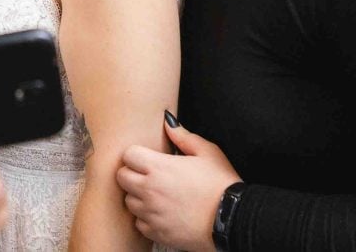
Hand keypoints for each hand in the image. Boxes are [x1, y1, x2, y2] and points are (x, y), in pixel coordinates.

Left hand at [117, 115, 239, 251]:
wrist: (234, 220)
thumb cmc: (222, 185)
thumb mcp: (207, 152)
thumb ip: (182, 136)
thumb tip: (167, 122)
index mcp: (159, 167)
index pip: (127, 155)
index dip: (137, 155)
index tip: (147, 159)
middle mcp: (149, 190)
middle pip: (121, 177)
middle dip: (132, 173)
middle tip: (149, 175)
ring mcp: (151, 213)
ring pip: (128, 201)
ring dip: (138, 197)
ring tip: (156, 195)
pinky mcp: (157, 233)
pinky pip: (139, 223)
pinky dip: (146, 218)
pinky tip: (161, 213)